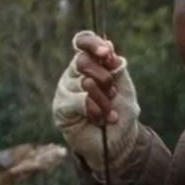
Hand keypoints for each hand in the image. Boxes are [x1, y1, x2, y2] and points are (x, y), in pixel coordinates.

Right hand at [51, 30, 140, 168]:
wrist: (119, 142)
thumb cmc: (121, 112)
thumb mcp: (124, 85)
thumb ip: (116, 66)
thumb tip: (108, 46)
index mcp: (90, 64)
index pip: (82, 42)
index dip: (92, 43)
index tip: (107, 53)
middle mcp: (74, 74)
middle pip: (83, 60)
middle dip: (105, 78)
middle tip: (113, 93)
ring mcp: (65, 90)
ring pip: (85, 83)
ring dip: (104, 100)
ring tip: (109, 113)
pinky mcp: (61, 107)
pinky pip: (79, 101)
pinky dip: (95, 111)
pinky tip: (100, 120)